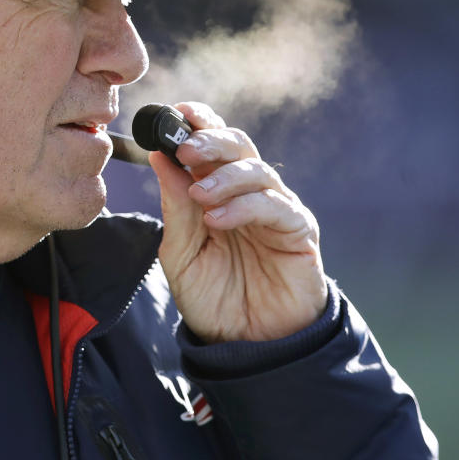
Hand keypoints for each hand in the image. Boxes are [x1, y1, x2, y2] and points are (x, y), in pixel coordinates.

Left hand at [151, 102, 327, 343]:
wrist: (246, 347)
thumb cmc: (214, 298)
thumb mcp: (181, 253)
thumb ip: (174, 207)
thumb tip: (159, 157)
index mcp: (220, 191)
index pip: (214, 143)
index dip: (200, 122)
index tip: (176, 112)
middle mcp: (250, 194)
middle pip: (239, 146)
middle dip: (211, 141)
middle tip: (186, 150)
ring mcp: (277, 211)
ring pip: (257, 171)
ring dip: (225, 176)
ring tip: (200, 196)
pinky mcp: (299, 233)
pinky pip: (277, 206)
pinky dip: (245, 206)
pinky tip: (219, 219)